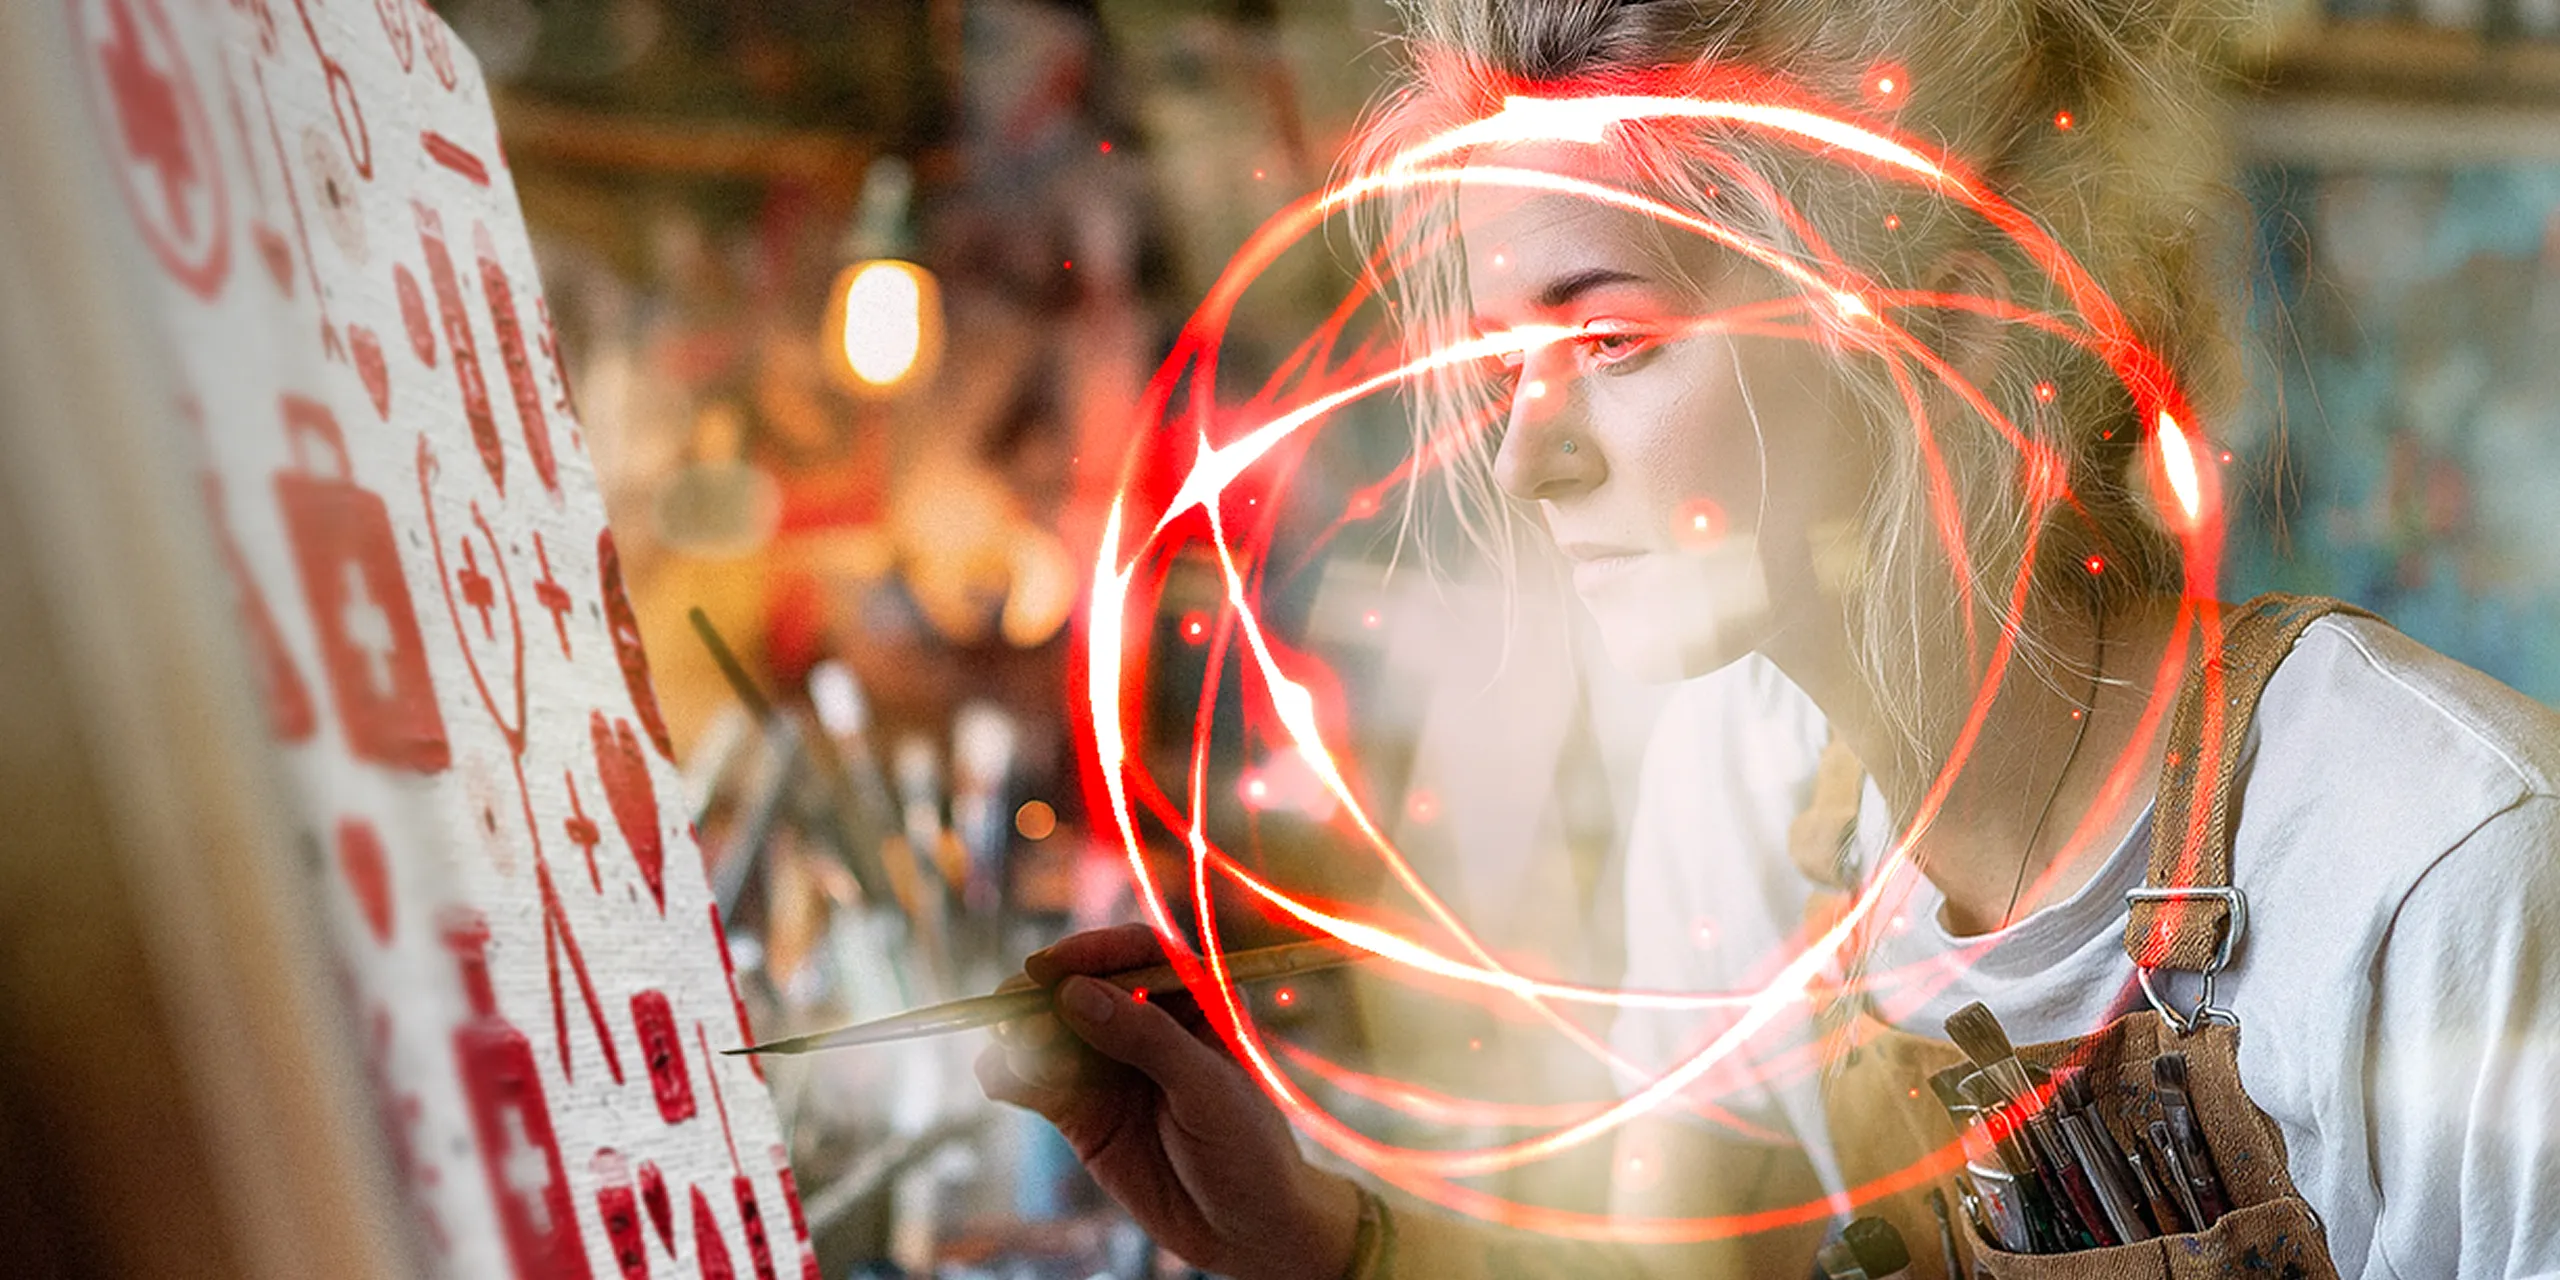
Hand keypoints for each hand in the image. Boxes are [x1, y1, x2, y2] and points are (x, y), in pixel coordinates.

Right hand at [976, 924, 1360, 1279]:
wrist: (1245, 1226)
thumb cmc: (1249, 1148)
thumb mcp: (1208, 1089)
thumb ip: (1147, 1039)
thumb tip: (1076, 994)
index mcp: (1196, 999)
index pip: (1138, 953)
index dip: (1093, 952)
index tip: (1050, 969)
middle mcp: (1147, 1023)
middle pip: (1083, 987)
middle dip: (1043, 995)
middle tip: (1009, 1008)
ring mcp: (1110, 1065)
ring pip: (1051, 1033)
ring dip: (1022, 1036)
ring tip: (1009, 1052)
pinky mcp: (1083, 1110)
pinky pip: (1037, 1082)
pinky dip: (1011, 1075)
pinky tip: (998, 1079)